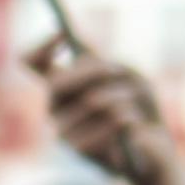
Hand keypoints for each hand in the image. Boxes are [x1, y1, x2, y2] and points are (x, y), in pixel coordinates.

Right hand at [35, 42, 179, 184]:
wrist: (152, 146)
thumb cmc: (136, 105)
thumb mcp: (125, 75)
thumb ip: (102, 64)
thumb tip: (82, 58)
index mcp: (60, 84)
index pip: (32, 62)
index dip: (41, 46)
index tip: (63, 34)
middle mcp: (53, 107)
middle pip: (54, 83)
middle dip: (89, 71)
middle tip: (114, 69)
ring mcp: (61, 130)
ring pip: (90, 101)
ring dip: (121, 97)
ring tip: (134, 106)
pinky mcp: (78, 150)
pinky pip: (105, 123)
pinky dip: (126, 119)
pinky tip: (133, 124)